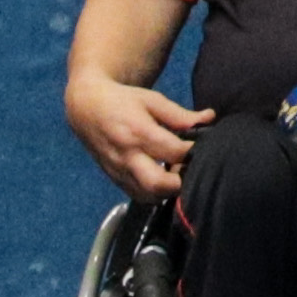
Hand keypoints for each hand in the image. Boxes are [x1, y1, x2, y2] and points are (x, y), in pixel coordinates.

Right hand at [67, 71, 199, 201]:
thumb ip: (180, 115)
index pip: (175, 152)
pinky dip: (154, 193)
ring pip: (149, 196)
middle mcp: (128, 156)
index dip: (193, 152)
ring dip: (167, 190)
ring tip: (174, 173)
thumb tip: (209, 118)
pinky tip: (161, 178)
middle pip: (159, 184)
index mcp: (139, 131)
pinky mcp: (114, 179)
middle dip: (180, 182)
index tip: (199, 147)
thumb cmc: (123, 101)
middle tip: (187, 169)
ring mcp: (119, 171)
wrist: (86, 109)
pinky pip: (138, 196)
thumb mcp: (151, 100)